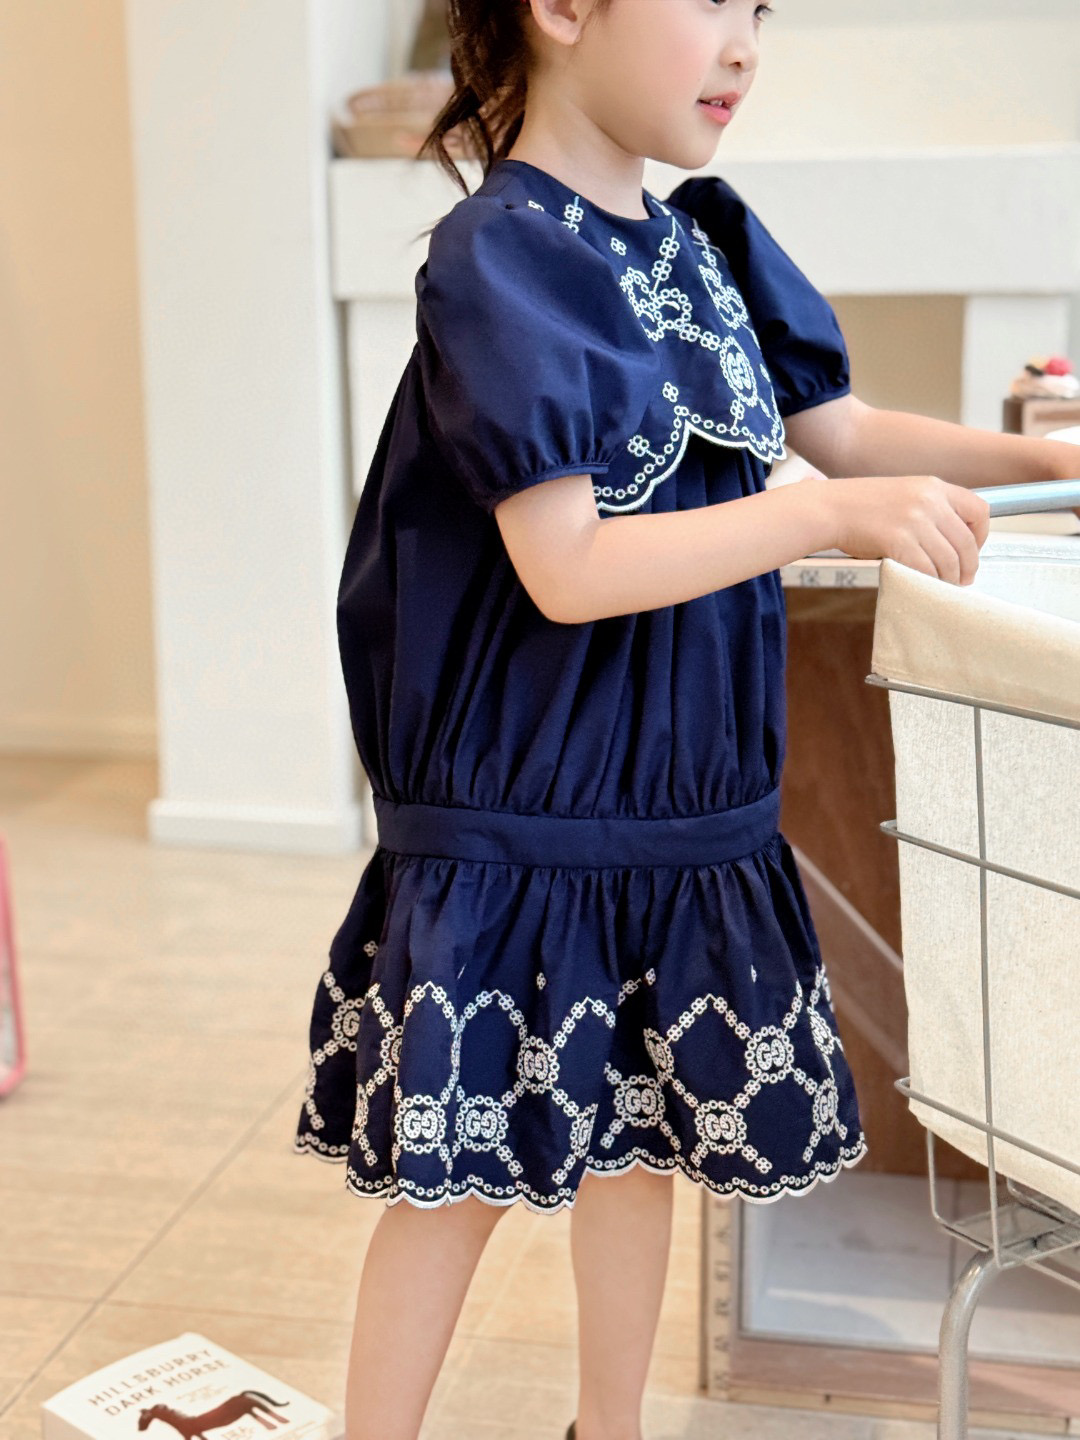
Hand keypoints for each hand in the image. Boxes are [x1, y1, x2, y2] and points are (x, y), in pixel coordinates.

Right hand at [820, 475, 991, 585]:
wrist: (830, 508)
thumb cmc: (861, 505)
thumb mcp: (904, 493)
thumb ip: (930, 509)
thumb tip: (951, 539)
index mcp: (934, 486)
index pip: (979, 510)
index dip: (982, 536)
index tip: (973, 550)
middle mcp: (929, 501)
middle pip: (966, 542)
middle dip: (968, 567)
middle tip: (963, 580)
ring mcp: (914, 521)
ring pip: (949, 560)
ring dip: (949, 579)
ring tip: (943, 585)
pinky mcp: (898, 540)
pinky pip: (926, 569)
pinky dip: (929, 581)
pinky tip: (924, 584)